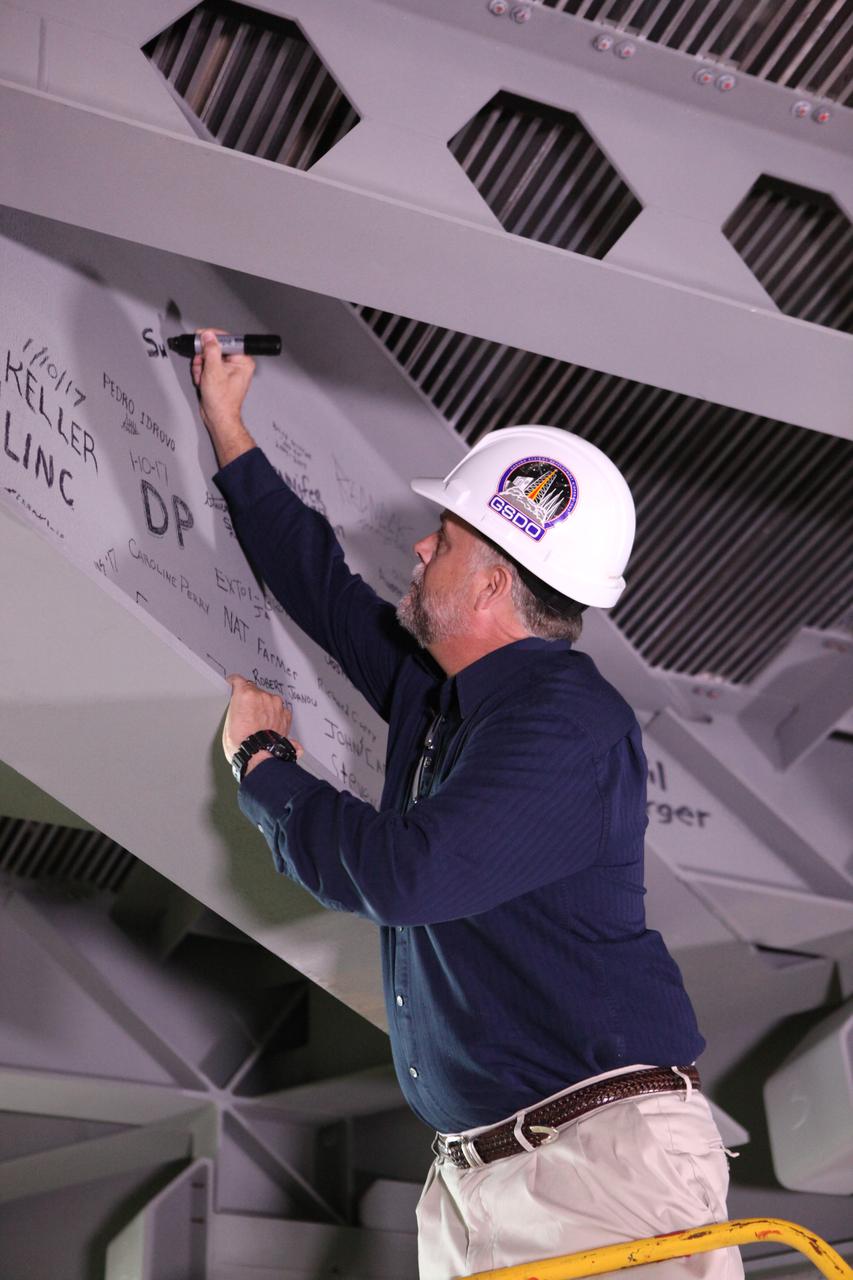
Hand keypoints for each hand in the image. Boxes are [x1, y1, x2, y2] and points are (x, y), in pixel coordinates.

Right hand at [191, 330, 256, 463]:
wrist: (218, 418)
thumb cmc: (222, 401)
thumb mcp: (214, 371)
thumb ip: (210, 351)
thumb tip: (208, 336)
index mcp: (243, 361)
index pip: (227, 340)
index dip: (212, 337)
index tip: (200, 336)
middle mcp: (238, 364)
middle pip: (215, 348)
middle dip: (203, 357)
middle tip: (200, 364)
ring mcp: (228, 370)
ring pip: (209, 357)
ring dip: (200, 365)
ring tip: (202, 377)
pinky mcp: (220, 375)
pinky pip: (207, 366)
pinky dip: (201, 372)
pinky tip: (202, 380)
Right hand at [223, 675, 303, 771]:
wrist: (258, 757)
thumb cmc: (241, 743)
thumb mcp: (228, 723)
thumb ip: (236, 709)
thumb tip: (239, 708)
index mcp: (246, 694)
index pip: (239, 681)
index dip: (236, 683)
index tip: (235, 683)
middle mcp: (263, 696)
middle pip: (255, 692)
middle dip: (251, 701)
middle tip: (247, 716)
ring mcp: (276, 705)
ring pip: (269, 701)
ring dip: (265, 708)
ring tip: (259, 725)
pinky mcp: (286, 715)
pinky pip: (279, 711)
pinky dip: (275, 716)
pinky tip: (269, 728)